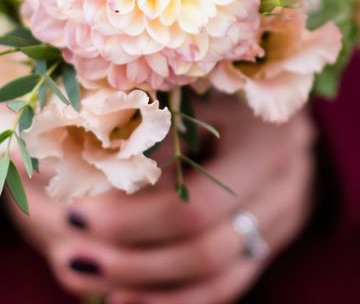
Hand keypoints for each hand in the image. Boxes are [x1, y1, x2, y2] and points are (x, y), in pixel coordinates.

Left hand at [6, 95, 317, 303]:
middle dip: (134, 261)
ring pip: (221, 279)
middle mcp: (285, 188)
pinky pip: (229, 284)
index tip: (74, 215)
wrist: (277, 95)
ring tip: (93, 284)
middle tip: (74, 258)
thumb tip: (78, 160)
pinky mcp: (273, 238)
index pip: (194, 206)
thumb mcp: (190, 87)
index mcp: (263, 142)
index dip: (131, 220)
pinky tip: (129, 297)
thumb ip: (147, 122)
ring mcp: (285, 218)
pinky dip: (180, 297)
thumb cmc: (223, 78)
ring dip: (153, 290)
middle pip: (207, 251)